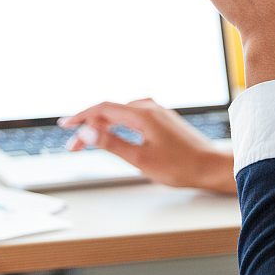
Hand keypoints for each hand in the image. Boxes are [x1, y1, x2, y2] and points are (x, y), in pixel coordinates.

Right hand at [58, 99, 235, 193]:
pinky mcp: (162, 119)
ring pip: (121, 114)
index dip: (81, 116)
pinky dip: (117, 125)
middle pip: (110, 111)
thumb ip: (112, 143)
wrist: (210, 166)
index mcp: (142, 114)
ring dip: (102, 126)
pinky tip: (114, 134)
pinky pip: (132, 116)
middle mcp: (149, 108)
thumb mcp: (140, 159)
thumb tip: (88, 131)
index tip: (65, 125)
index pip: (103, 109)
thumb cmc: (180, 166)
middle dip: (89, 126)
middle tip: (73, 146)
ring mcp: (157, 112)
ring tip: (89, 141)